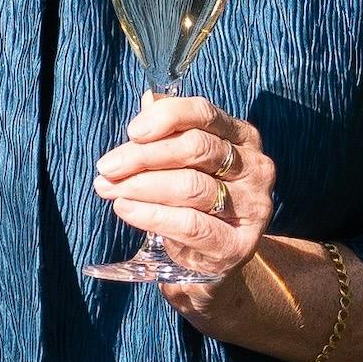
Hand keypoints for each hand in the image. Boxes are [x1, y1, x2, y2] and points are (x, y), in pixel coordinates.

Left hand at [94, 92, 276, 291]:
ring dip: (141, 186)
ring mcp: (251, 207)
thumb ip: (170, 134)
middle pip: (196, 149)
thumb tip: (147, 102)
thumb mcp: (186, 164)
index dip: (166, 117)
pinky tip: (126, 209)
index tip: (131, 131)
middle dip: (144, 156)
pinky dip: (151, 215)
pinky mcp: (237, 244)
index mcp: (243, 138)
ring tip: (108, 189)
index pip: (205, 114)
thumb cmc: (196, 200)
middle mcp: (255, 168)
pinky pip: (189, 224)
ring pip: (190, 186)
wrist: (215, 259)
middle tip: (107, 167)